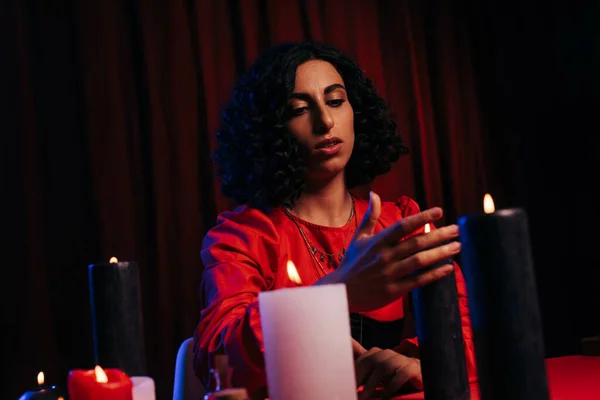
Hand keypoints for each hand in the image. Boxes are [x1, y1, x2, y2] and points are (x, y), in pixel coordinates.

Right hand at [317, 192, 459, 311]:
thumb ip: (371, 216)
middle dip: (439, 235)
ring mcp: (389, 274)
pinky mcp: (393, 291)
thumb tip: (374, 193)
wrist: (341, 291)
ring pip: (420, 261)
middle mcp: (384, 256)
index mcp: (377, 242)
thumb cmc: (352, 262)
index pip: (403, 226)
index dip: (422, 218)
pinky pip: (417, 281)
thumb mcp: (359, 237)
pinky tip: (448, 268)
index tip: (439, 211)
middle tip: (457, 229)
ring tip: (457, 246)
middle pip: (416, 243)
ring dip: (441, 253)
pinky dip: (434, 275)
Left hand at [353, 340, 422, 399]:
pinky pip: (400, 375)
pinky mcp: (412, 368)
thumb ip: (363, 372)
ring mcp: (400, 359)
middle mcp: (387, 354)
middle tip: (352, 390)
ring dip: (372, 383)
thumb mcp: (376, 373)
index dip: (352, 371)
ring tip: (365, 396)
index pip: (361, 359)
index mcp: (376, 353)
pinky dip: (391, 387)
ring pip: (383, 368)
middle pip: (370, 361)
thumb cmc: (393, 375)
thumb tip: (347, 379)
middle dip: (359, 377)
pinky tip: (384, 397)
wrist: (418, 373)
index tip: (345, 384)